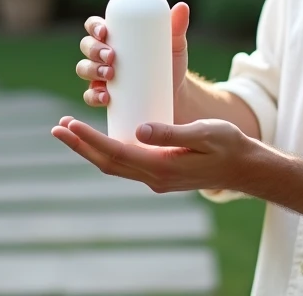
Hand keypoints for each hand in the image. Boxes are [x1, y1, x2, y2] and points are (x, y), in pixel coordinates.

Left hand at [50, 115, 256, 193]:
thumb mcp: (204, 133)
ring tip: (71, 130)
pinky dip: (108, 150)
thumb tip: (140, 129)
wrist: (245, 168)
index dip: (89, 139)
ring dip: (90, 149)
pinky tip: (101, 138)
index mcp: (161, 167)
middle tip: (57, 128)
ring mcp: (156, 179)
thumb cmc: (228, 146)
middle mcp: (154, 178)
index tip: (69, 124)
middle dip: (80, 145)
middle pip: (107, 163)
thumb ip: (173, 133)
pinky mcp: (160, 173)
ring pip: (115, 165)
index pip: (116, 153)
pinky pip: (126, 163)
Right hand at [76, 2, 190, 107]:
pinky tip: (105, 97)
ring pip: (84, 68)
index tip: (104, 31)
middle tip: (111, 56)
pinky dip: (94, 96)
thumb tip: (182, 7)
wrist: (175, 94)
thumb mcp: (174, 44)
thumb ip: (177, 26)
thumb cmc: (170, 63)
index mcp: (116, 36)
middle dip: (94, 50)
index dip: (94, 26)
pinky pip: (90, 95)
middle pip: (87, 46)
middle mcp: (103, 54)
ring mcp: (101, 75)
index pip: (95, 26)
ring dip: (92, 70)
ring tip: (110, 74)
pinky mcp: (104, 95)